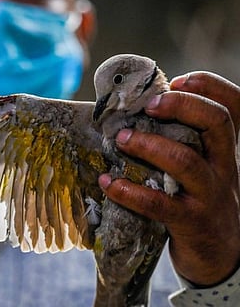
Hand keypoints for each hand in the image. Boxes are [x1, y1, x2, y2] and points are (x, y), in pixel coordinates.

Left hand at [99, 71, 239, 285]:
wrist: (220, 255)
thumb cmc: (199, 201)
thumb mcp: (201, 169)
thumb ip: (182, 143)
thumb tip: (135, 116)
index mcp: (225, 150)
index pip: (234, 108)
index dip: (211, 87)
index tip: (178, 79)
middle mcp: (224, 167)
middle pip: (217, 123)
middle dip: (182, 105)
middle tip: (150, 104)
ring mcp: (210, 195)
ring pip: (185, 161)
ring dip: (148, 145)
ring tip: (121, 139)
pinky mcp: (191, 222)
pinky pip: (159, 204)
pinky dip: (130, 191)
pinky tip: (108, 183)